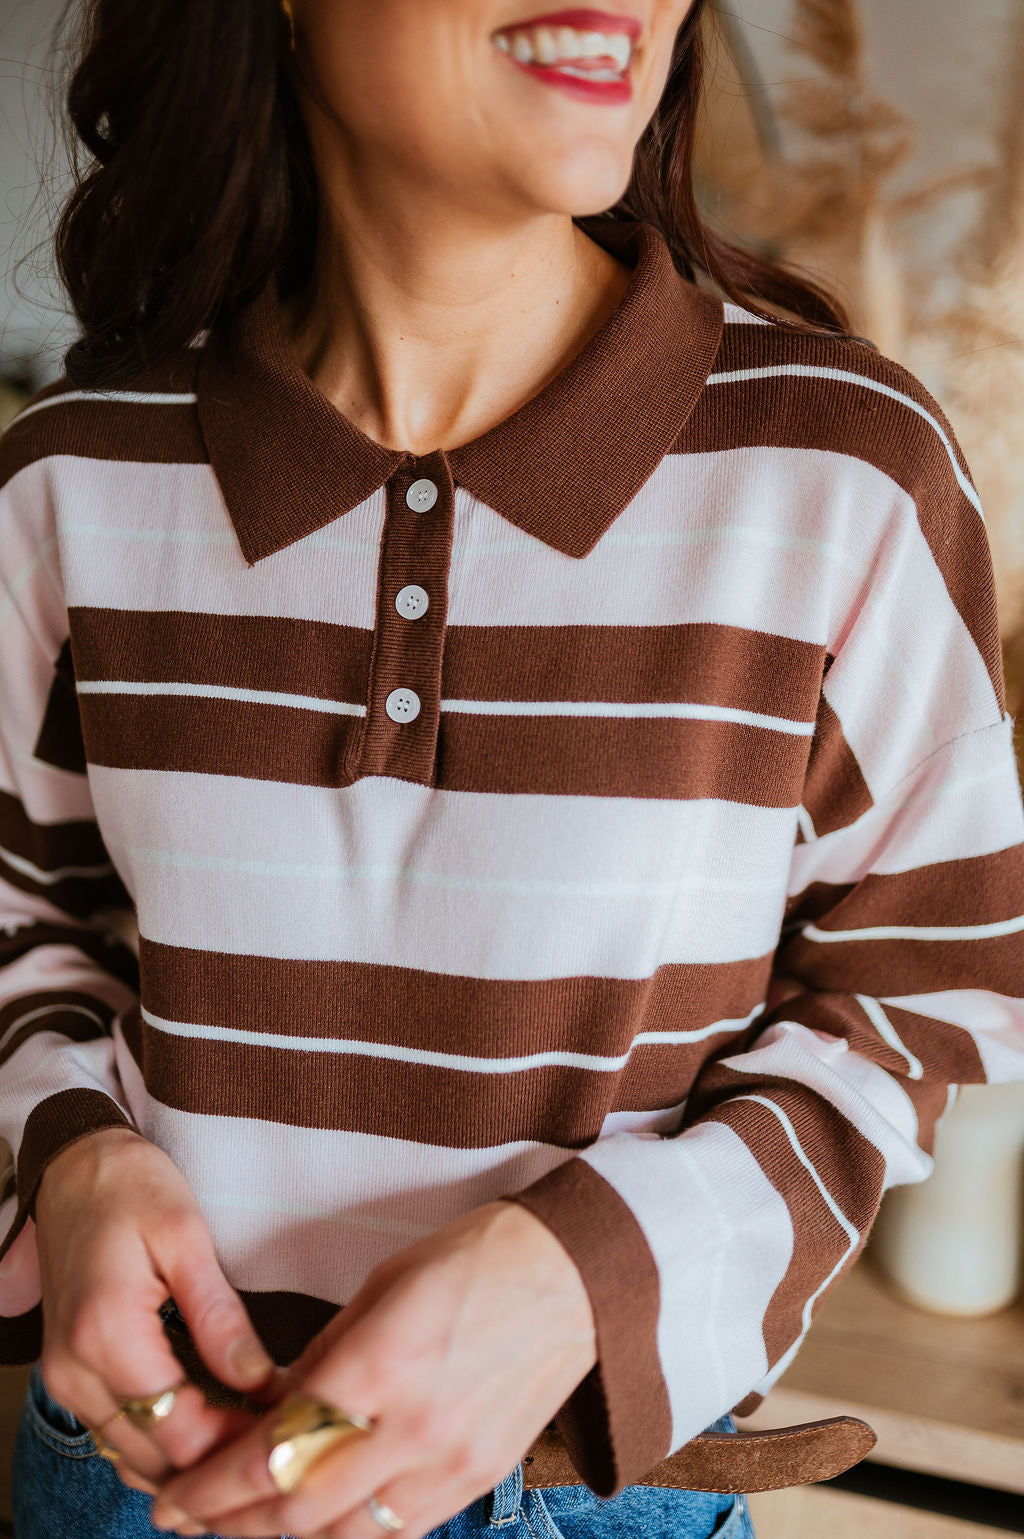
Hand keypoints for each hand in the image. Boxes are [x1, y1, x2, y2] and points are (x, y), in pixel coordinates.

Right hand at [34, 1125, 278, 1494]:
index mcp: (106, 1334)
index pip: (177, 1430)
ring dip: (190, 1462)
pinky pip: (117, 1435)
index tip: (289, 1428)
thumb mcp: (186, 1236)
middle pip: (153, 1461)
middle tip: (280, 1439)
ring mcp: (66, 1380)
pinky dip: (161, 1444)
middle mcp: (76, 1371)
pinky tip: (210, 1423)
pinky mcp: (70, 1377)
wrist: (73, 1169)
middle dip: (219, 1461)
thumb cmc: (131, 1189)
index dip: (237, 1443)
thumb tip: (257, 1379)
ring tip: (253, 1435)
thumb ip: (218, 1315)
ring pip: (132, 1459)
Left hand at [148, 1199, 596, 1538]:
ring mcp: (451, 1462)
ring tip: (242, 1525)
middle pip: (300, 1510)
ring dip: (284, 1537)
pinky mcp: (479, 1479)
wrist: (572, 1275)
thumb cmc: (474, 1259)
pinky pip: (399, 1531)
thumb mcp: (382, 1287)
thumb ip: (324, 1357)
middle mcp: (414, 1427)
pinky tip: (317, 1524)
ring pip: (346, 1537)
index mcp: (381, 1364)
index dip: (213, 1486)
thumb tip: (276, 1410)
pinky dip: (349, 1536)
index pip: (276, 1452)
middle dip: (231, 1522)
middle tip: (187, 1518)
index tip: (174, 1497)